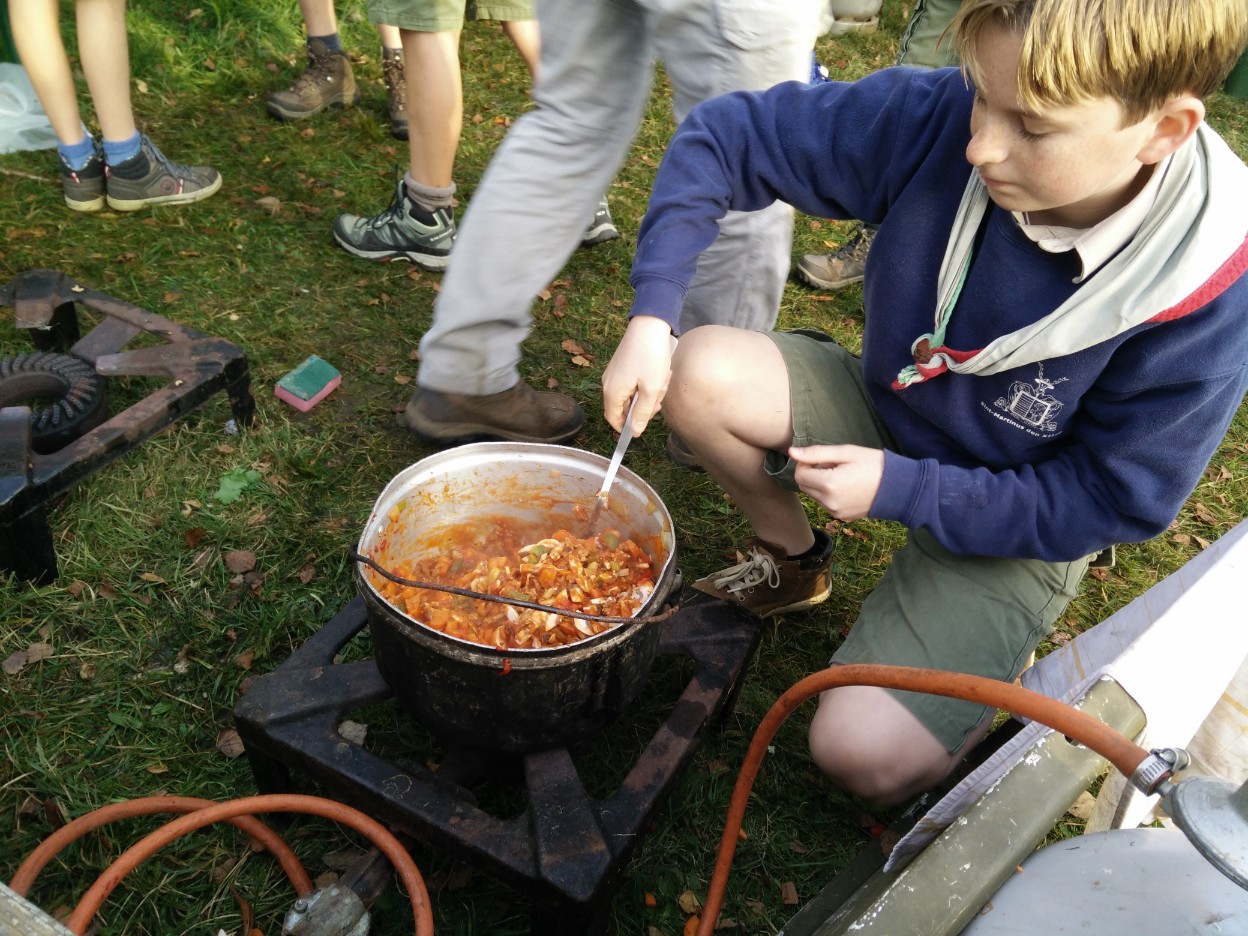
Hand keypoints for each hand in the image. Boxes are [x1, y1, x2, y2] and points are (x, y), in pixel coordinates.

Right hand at [601, 315, 674, 434]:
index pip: (613, 419)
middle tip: (659, 398)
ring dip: (648, 393)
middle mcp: (609, 383)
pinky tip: (658, 373)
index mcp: (612, 392)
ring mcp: (614, 373)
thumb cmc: (650, 357)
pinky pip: (632, 382)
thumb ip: (642, 413)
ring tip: (661, 381)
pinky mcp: (621, 365)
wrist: (649, 324)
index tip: (643, 426)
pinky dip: (646, 382)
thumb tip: (635, 431)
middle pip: (623, 407)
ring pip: (631, 394)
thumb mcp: (651, 389)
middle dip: (643, 407)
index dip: (626, 427)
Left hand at [789, 445, 884, 521]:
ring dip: (820, 484)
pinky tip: (847, 486)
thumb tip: (791, 452)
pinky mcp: (843, 517)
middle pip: (804, 486)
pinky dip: (829, 494)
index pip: (799, 474)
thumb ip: (816, 453)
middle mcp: (829, 502)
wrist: (899, 487)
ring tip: (842, 475)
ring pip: (814, 496)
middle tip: (832, 465)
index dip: (805, 463)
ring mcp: (836, 513)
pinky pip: (826, 504)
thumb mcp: (846, 453)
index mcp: (829, 484)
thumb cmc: (874, 464)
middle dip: (812, 474)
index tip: (821, 458)